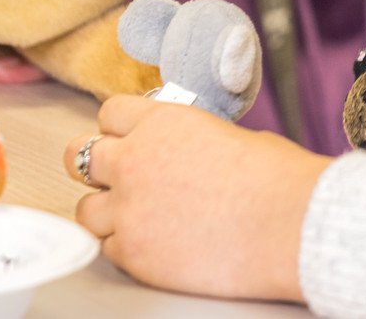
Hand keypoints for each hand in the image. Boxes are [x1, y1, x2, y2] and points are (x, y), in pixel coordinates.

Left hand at [65, 97, 328, 300]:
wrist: (287, 226)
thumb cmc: (277, 180)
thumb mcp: (233, 137)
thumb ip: (194, 142)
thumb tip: (195, 155)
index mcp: (162, 122)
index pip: (110, 113)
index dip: (120, 127)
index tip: (129, 139)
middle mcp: (134, 160)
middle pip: (78, 155)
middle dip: (95, 164)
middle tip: (114, 176)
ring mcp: (128, 209)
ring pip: (84, 208)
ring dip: (106, 211)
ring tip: (136, 217)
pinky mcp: (133, 253)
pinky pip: (107, 248)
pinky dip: (124, 247)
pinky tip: (153, 244)